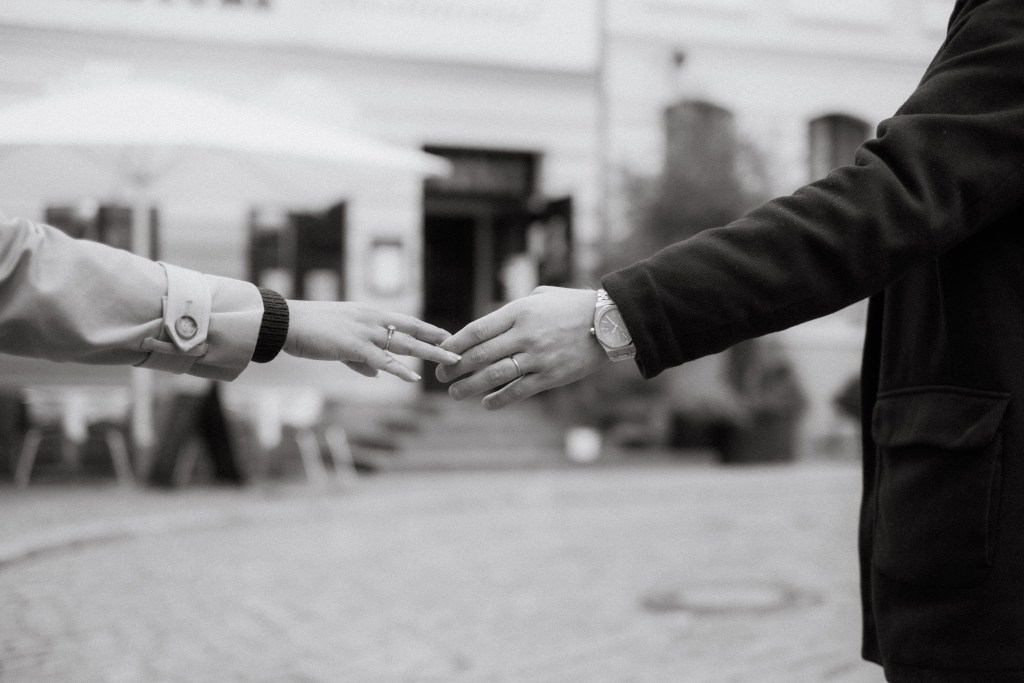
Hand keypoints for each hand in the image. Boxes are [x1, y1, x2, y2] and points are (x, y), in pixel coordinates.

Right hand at [283, 300, 460, 381]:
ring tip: (451, 361)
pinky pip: (382, 359)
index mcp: (369, 315)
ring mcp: (364, 331)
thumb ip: (361, 359)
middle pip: (413, 329)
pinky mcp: (353, 345)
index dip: (427, 329)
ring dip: (430, 353)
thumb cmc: (310, 330)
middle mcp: (372, 319)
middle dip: (437, 339)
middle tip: (459, 347)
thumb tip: (378, 373)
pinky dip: (399, 368)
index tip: (446, 336)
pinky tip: (414, 377)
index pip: (406, 320)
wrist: (287, 322)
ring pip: (405, 343)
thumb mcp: (340, 342)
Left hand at [436, 286, 608, 409]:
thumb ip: (512, 310)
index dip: (454, 344)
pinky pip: (519, 391)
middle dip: (455, 367)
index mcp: (519, 312)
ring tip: (455, 393)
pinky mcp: (551, 376)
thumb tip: (487, 325)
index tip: (441, 352)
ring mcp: (538, 357)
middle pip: (480, 355)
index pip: (477, 330)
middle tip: (442, 376)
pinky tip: (486, 403)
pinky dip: (499, 399)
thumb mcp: (540, 297)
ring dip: (470, 386)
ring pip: (495, 375)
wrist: (610, 322)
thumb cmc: (572, 306)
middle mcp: (526, 335)